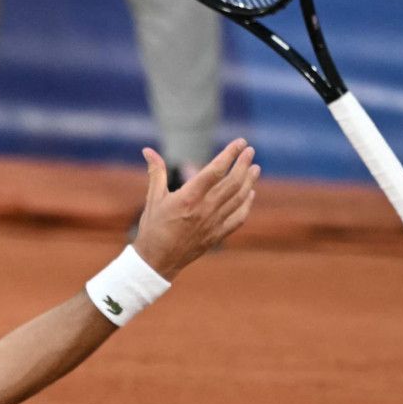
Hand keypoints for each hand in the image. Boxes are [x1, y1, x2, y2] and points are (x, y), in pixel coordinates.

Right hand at [130, 140, 259, 277]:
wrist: (156, 261)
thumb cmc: (152, 227)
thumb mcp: (153, 198)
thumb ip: (155, 172)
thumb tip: (148, 150)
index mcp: (188, 197)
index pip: (215, 170)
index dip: (229, 154)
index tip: (240, 142)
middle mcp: (204, 209)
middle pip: (232, 182)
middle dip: (243, 164)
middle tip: (250, 151)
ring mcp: (213, 223)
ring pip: (239, 198)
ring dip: (249, 181)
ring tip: (255, 168)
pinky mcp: (217, 235)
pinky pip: (239, 217)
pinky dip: (247, 204)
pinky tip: (250, 194)